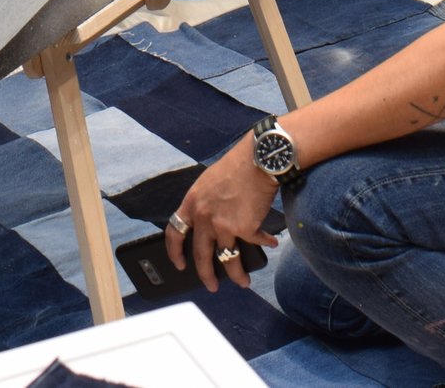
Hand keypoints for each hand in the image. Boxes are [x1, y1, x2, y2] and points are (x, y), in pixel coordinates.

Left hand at [164, 142, 280, 291]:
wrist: (258, 160)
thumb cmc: (237, 166)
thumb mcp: (209, 182)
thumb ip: (205, 204)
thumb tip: (211, 228)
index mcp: (192, 203)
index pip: (174, 233)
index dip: (174, 252)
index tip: (179, 264)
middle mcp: (204, 217)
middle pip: (200, 255)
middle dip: (206, 275)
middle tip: (211, 285)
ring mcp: (224, 225)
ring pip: (228, 259)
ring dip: (236, 274)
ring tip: (243, 282)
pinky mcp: (245, 229)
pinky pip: (255, 242)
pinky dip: (264, 243)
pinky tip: (270, 243)